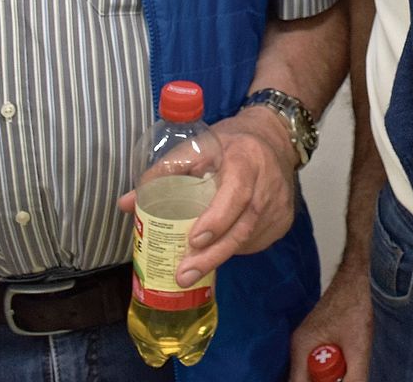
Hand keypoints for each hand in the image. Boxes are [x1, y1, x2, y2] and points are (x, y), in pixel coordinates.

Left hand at [115, 110, 299, 285]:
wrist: (275, 138)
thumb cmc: (230, 143)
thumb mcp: (198, 146)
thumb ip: (164, 172)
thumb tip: (127, 204)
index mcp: (246, 159)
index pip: (236, 192)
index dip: (217, 218)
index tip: (193, 240)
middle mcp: (268, 184)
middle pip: (242, 227)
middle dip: (212, 255)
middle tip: (183, 275)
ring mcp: (280, 206)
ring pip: (247, 240)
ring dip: (219, 255)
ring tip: (194, 267)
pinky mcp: (284, 221)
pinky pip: (255, 243)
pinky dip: (234, 250)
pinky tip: (218, 248)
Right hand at [289, 259, 372, 381]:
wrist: (354, 280)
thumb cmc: (354, 307)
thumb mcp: (358, 347)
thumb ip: (355, 376)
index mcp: (301, 348)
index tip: (334, 381)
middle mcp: (296, 348)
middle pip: (304, 380)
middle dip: (324, 381)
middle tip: (344, 368)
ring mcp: (302, 344)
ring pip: (310, 374)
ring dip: (328, 375)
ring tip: (346, 360)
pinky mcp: (311, 342)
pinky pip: (315, 365)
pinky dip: (329, 367)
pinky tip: (344, 357)